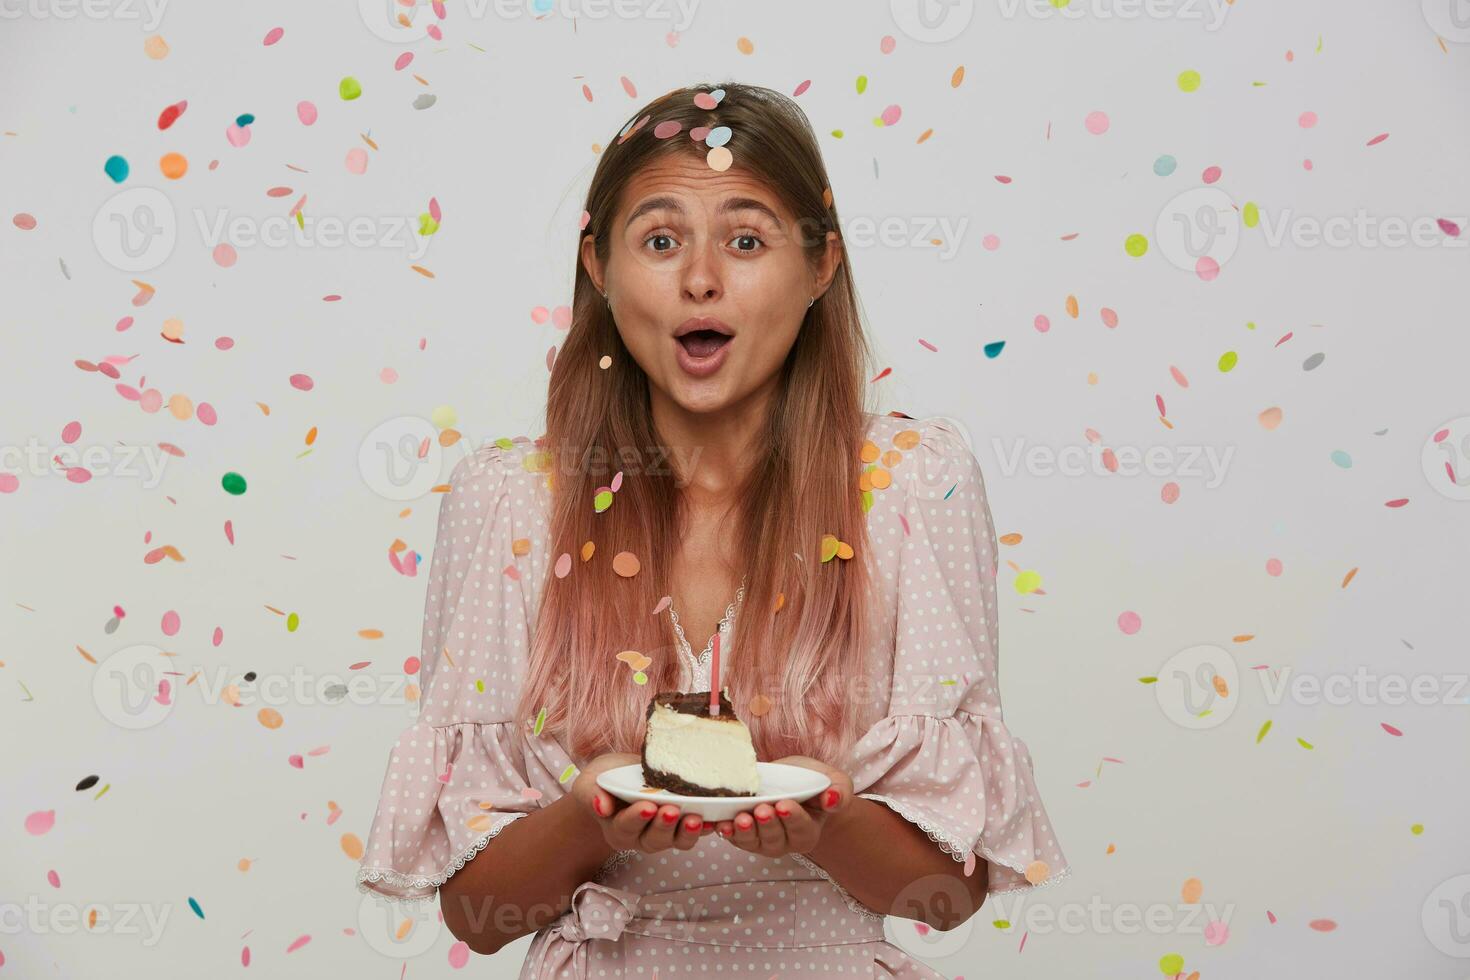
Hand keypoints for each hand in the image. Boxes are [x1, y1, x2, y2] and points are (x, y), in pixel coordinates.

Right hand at [571, 753, 716, 853]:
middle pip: (654, 839)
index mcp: (617, 828)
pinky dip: (706, 827)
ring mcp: (664, 834)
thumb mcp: (592, 781)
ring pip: (677, 841)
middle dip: (664, 826)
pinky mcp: (683, 827)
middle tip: (672, 810)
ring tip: (697, 818)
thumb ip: (593, 793)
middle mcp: (641, 837)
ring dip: (688, 832)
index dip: (636, 818)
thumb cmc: (605, 780)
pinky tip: (716, 819)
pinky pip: (696, 832)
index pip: (626, 826)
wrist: (621, 779)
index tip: (647, 806)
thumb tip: (600, 806)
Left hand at [713, 755, 853, 857]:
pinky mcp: (743, 835)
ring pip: (752, 841)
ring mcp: (762, 841)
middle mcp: (785, 842)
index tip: (784, 804)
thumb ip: (838, 792)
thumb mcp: (835, 782)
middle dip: (767, 825)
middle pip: (774, 838)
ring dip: (743, 831)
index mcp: (808, 831)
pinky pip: (733, 837)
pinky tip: (717, 823)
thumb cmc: (816, 784)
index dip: (793, 818)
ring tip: (739, 818)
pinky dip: (724, 831)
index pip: (801, 827)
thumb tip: (832, 798)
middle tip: (761, 810)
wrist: (795, 784)